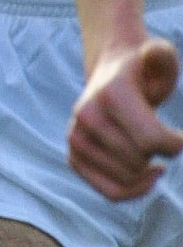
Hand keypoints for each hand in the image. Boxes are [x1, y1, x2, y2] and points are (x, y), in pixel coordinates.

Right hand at [68, 37, 182, 199]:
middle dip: (157, 154)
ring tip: (145, 149)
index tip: (180, 137)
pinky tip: (145, 174)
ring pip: (127, 179)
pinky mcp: (74, 157)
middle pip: (139, 162)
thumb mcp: (160, 58)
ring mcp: (76, 137)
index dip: (175, 145)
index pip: (150, 141)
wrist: (109, 75)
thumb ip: (163, 56)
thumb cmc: (143, 72)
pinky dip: (134, 190)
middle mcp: (86, 115)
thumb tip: (151, 54)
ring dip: (145, 169)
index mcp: (110, 94)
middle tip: (155, 135)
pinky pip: (111, 192)